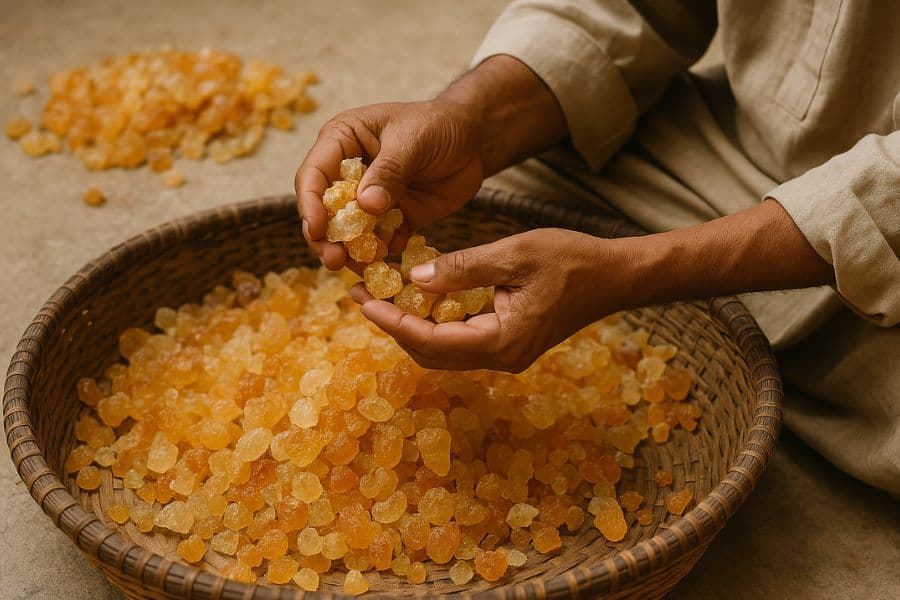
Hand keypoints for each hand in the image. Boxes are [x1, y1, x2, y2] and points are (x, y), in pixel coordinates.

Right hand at [295, 99, 485, 269]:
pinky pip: (380, 243)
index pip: (313, 176)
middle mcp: (349, 173)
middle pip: (324, 211)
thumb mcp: (411, 140)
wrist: (473, 140)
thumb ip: (389, 171)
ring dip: (352, 252)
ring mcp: (370, 200)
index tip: (317, 230)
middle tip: (334, 261)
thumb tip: (365, 204)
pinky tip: (393, 254)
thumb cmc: (437, 126)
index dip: (310, 205)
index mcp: (341, 142)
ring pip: (350, 233)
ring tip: (362, 268)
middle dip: (327, 238)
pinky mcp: (392, 220)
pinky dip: (383, 254)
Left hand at [348, 228, 621, 371]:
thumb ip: (463, 269)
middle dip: (393, 326)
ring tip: (382, 296)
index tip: (362, 301)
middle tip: (362, 296)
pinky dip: (435, 323)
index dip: (391, 322)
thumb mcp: (514, 254)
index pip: (430, 341)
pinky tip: (419, 297)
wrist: (615, 277)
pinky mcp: (510, 342)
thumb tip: (415, 280)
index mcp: (502, 341)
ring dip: (411, 326)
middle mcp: (502, 357)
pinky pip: (461, 340)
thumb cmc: (572, 260)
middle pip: (431, 353)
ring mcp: (506, 353)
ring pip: (444, 350)